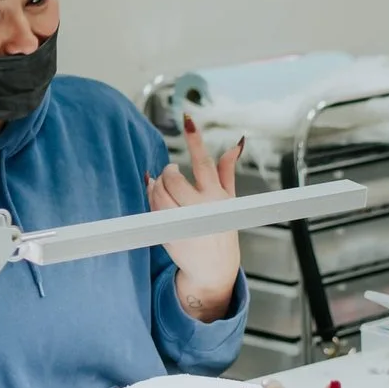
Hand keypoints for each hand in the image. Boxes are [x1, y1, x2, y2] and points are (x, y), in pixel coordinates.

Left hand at [150, 116, 244, 320]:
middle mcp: (202, 208)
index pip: (205, 162)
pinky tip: (155, 193)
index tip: (188, 120)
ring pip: (160, 191)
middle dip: (169, 171)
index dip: (196, 140)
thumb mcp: (229, 200)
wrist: (214, 268)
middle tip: (171, 172)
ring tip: (163, 184)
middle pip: (175, 178)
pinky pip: (153, 207)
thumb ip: (228, 170)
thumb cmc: (221, 229)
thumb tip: (237, 143)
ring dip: (158, 183)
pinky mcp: (170, 232)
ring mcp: (184, 221)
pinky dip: (151, 195)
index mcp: (218, 196)